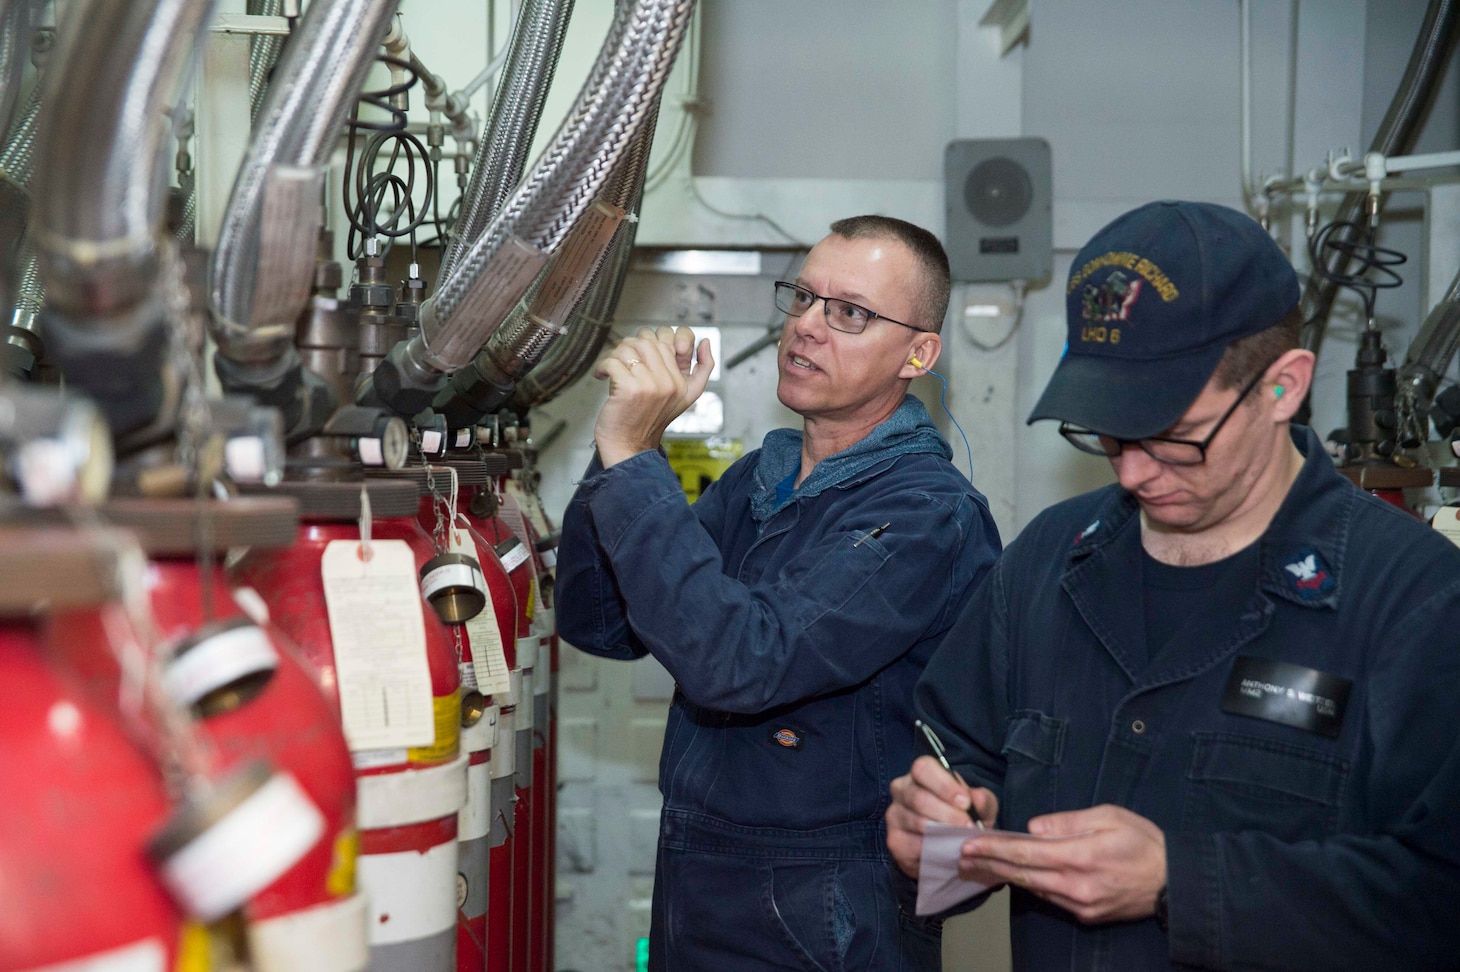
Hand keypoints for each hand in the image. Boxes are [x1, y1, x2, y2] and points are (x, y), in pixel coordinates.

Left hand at [592, 326, 713, 466]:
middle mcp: (669, 383)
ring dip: (615, 355)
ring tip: (613, 368)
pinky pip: (614, 361)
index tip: (645, 352)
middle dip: (631, 346)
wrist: (629, 448)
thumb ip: (702, 369)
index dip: (657, 336)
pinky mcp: (630, 389)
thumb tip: (705, 341)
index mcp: (682, 382)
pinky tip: (603, 376)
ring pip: (630, 347)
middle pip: (648, 339)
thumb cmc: (648, 421)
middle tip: (624, 360)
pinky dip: (603, 366)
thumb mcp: (685, 398)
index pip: (673, 337)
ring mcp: (650, 385)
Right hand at [886, 755, 999, 878]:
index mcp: (921, 774)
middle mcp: (902, 789)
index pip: (923, 768)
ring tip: (962, 839)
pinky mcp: (895, 840)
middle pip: (919, 798)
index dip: (944, 785)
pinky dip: (935, 849)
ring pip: (918, 822)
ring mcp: (895, 815)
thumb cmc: (963, 817)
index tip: (965, 802)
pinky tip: (948, 850)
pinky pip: (914, 845)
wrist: (953, 848)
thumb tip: (977, 798)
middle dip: (947, 814)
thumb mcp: (980, 807)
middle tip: (968, 826)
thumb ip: (982, 800)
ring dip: (944, 832)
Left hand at [960, 804, 1165, 923]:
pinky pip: (1050, 899)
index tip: (969, 845)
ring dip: (1004, 877)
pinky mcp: (1086, 916)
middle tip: (960, 858)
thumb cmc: (1143, 841)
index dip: (994, 849)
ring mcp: (1080, 905)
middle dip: (988, 865)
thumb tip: (1033, 827)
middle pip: (1021, 875)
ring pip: (1032, 889)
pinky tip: (1014, 877)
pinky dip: (1030, 886)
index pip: (1025, 853)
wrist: (1175, 883)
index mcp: (1080, 856)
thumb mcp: (1109, 816)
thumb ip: (1067, 821)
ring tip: (978, 865)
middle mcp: (1075, 885)